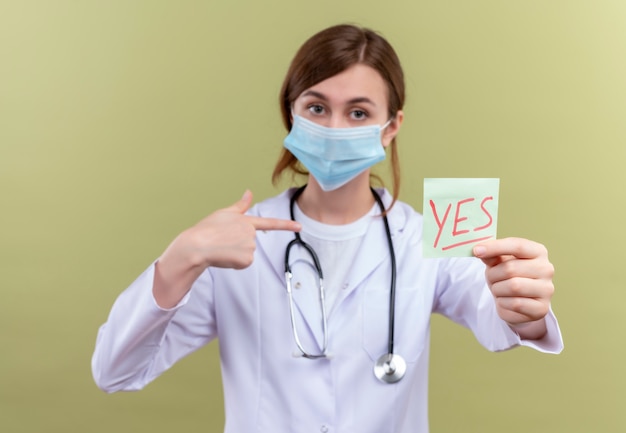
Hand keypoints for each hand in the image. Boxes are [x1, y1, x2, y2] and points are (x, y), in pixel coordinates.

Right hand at [176, 190, 300, 268]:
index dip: (287, 225)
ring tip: (222, 248)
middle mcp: (251, 234)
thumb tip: (249, 192)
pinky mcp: (247, 261)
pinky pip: (243, 263)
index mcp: (247, 221)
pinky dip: (234, 263)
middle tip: (222, 240)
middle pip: (250, 241)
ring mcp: (250, 247)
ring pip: (246, 253)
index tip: (300, 227)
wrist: (197, 246)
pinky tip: (224, 257)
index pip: (271, 223)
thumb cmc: (207, 229)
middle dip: (238, 243)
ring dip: (235, 253)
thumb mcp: (224, 213)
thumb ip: (240, 205)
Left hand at [473, 237, 554, 338]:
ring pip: (513, 287)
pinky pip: (516, 304)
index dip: (495, 247)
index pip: (517, 245)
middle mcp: (547, 269)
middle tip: (492, 279)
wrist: (516, 303)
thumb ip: (491, 255)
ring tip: (499, 290)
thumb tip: (480, 250)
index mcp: (538, 252)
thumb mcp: (498, 262)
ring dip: (498, 289)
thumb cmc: (508, 277)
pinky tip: (505, 301)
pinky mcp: (542, 308)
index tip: (476, 251)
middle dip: (494, 275)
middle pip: (511, 268)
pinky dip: (503, 303)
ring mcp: (547, 289)